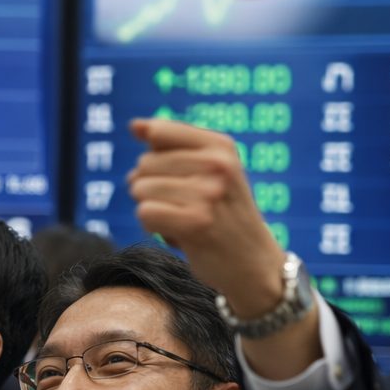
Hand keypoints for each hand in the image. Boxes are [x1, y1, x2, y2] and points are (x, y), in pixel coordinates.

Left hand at [127, 118, 319, 377]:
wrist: (254, 264)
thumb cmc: (224, 215)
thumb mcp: (210, 171)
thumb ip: (171, 145)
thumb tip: (135, 125)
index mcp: (220, 146)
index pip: (158, 131)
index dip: (153, 156)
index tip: (174, 177)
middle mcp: (216, 164)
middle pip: (144, 164)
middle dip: (152, 187)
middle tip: (183, 205)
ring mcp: (207, 193)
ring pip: (140, 189)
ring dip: (153, 208)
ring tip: (182, 219)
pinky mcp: (194, 222)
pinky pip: (144, 212)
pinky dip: (153, 226)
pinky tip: (177, 233)